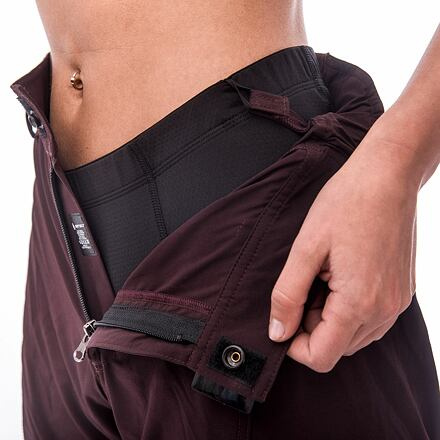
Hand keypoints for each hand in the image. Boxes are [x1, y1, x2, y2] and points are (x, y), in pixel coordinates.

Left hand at [268, 135, 417, 372]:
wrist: (387, 176)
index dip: (294, 345)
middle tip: (304, 285)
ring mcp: (397, 302)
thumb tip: (277, 331)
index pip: (322, 357)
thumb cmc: (347, 203)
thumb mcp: (305, 248)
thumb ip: (287, 294)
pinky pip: (371, 319)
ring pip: (354, 335)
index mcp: (358, 303)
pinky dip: (349, 308)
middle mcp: (384, 310)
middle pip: (337, 348)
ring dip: (329, 318)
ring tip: (321, 277)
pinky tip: (339, 276)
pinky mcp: (402, 291)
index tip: (284, 316)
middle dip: (310, 327)